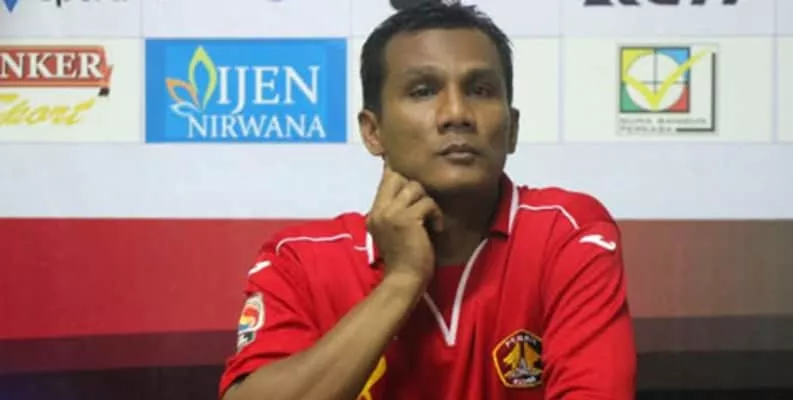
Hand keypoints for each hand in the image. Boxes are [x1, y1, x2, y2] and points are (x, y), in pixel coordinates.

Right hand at [366, 164, 442, 286]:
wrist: (404, 280)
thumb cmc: (404, 258)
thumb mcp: (393, 230)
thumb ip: (396, 210)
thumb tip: (410, 187)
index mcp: (374, 213)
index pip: (386, 179)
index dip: (400, 174)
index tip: (412, 178)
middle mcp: (379, 210)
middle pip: (397, 176)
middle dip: (415, 187)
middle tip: (423, 207)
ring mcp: (391, 214)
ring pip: (415, 187)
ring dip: (428, 202)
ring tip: (430, 220)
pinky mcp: (407, 220)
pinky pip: (427, 203)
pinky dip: (436, 215)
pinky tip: (436, 229)